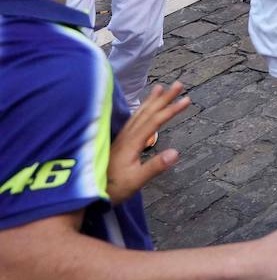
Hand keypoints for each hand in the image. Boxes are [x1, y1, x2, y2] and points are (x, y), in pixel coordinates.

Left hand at [106, 82, 189, 204]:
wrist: (88, 194)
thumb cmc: (114, 188)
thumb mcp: (136, 181)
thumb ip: (155, 166)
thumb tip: (176, 152)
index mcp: (132, 143)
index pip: (155, 121)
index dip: (171, 109)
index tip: (186, 99)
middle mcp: (127, 136)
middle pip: (147, 112)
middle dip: (164, 98)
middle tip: (178, 85)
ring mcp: (122, 138)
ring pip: (139, 114)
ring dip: (151, 100)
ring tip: (160, 88)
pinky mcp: (119, 142)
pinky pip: (133, 119)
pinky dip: (141, 109)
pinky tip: (143, 109)